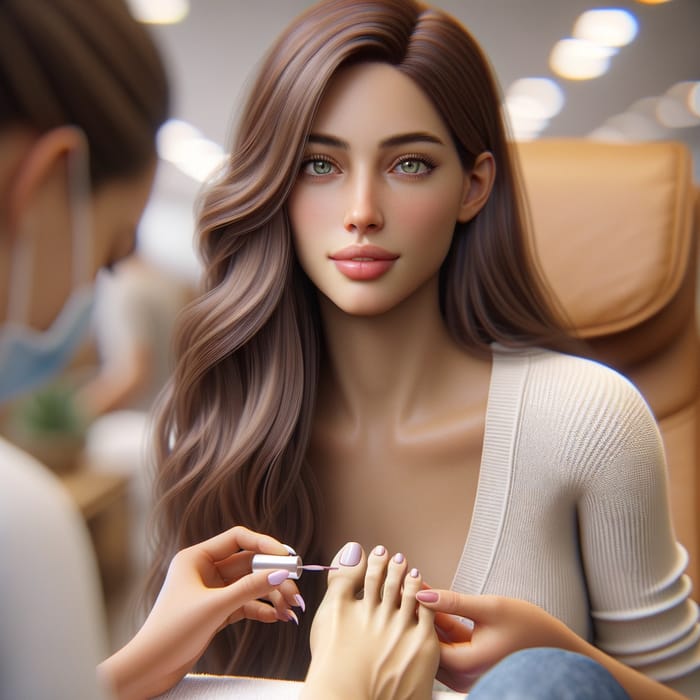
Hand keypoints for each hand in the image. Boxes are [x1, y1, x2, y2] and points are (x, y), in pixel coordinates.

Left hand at [99, 526, 301, 699]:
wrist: (149, 669)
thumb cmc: (172, 632)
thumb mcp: (214, 607)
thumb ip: (250, 588)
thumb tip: (282, 572)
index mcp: (196, 557)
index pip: (238, 538)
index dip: (265, 544)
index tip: (287, 557)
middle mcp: (204, 570)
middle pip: (248, 564)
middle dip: (273, 576)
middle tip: (295, 591)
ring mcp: (211, 591)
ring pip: (249, 585)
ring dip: (271, 595)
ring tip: (291, 610)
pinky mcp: (215, 612)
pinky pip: (245, 604)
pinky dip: (261, 609)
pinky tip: (277, 618)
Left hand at [416, 590, 577, 691]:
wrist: (560, 651)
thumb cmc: (531, 629)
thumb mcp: (490, 608)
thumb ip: (453, 602)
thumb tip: (421, 593)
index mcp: (466, 665)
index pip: (424, 639)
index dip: (411, 611)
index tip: (402, 584)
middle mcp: (463, 677)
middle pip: (427, 643)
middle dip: (416, 613)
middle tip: (403, 583)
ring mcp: (467, 674)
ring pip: (437, 643)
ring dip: (427, 617)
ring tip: (414, 587)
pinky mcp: (471, 667)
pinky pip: (449, 645)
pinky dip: (440, 625)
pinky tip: (432, 599)